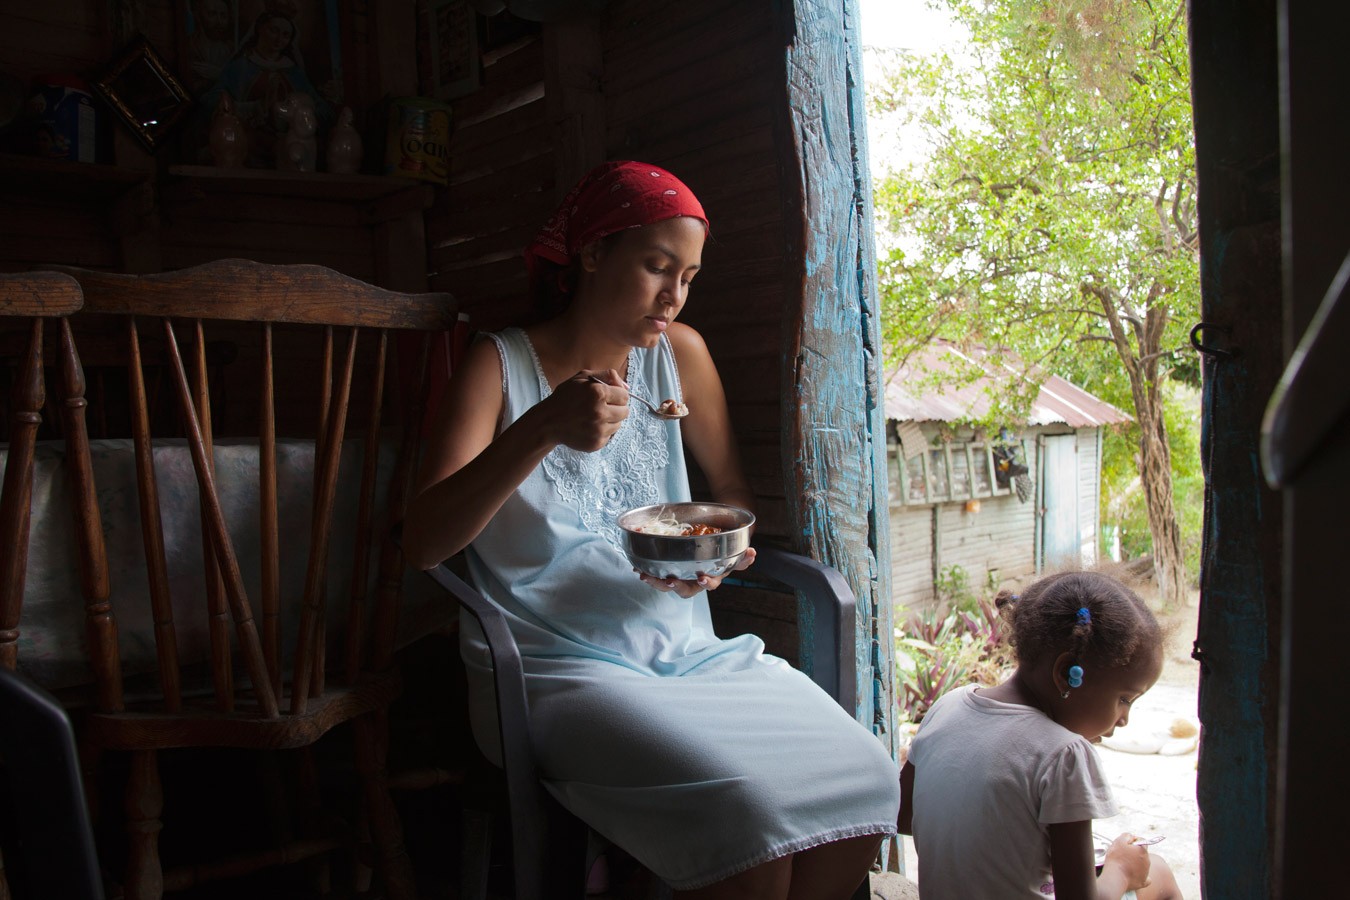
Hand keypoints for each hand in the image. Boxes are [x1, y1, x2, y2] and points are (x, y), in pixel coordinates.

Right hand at [543, 369, 629, 451]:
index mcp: (598, 393)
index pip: (624, 395)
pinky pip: (609, 436)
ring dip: (610, 420)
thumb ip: (606, 375)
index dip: (617, 395)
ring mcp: (598, 430)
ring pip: (619, 424)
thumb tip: (627, 386)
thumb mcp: (582, 377)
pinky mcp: (596, 443)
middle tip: (602, 407)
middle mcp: (600, 412)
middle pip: (625, 411)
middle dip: (616, 408)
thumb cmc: (565, 397)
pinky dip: (603, 432)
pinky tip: (590, 427)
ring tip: (594, 417)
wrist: (548, 422)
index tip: (609, 396)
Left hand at [638, 547, 756, 596]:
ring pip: (666, 583)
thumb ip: (743, 558)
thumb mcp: (735, 555)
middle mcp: (693, 582)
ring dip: (654, 580)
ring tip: (644, 574)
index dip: (706, 582)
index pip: (709, 584)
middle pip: (682, 589)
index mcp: (710, 578)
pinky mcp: (668, 570)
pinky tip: (636, 566)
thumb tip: (753, 553)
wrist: (713, 543)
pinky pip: (655, 573)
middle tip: (666, 581)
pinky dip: (646, 571)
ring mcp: (680, 577)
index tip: (703, 578)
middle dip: (673, 586)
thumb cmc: (723, 551)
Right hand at [1101, 833, 1151, 892]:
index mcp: (1142, 850)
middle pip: (1142, 853)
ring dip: (1135, 863)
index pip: (1142, 841)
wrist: (1116, 877)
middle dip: (1134, 853)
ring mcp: (1146, 872)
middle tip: (1122, 855)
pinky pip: (1145, 878)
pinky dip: (1141, 876)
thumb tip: (1131, 836)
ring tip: (1124, 865)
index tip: (1126, 844)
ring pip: (1142, 865)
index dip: (1134, 840)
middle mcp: (1147, 861)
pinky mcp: (1143, 882)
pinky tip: (1134, 875)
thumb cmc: (1116, 859)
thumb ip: (1126, 836)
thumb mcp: (1119, 841)